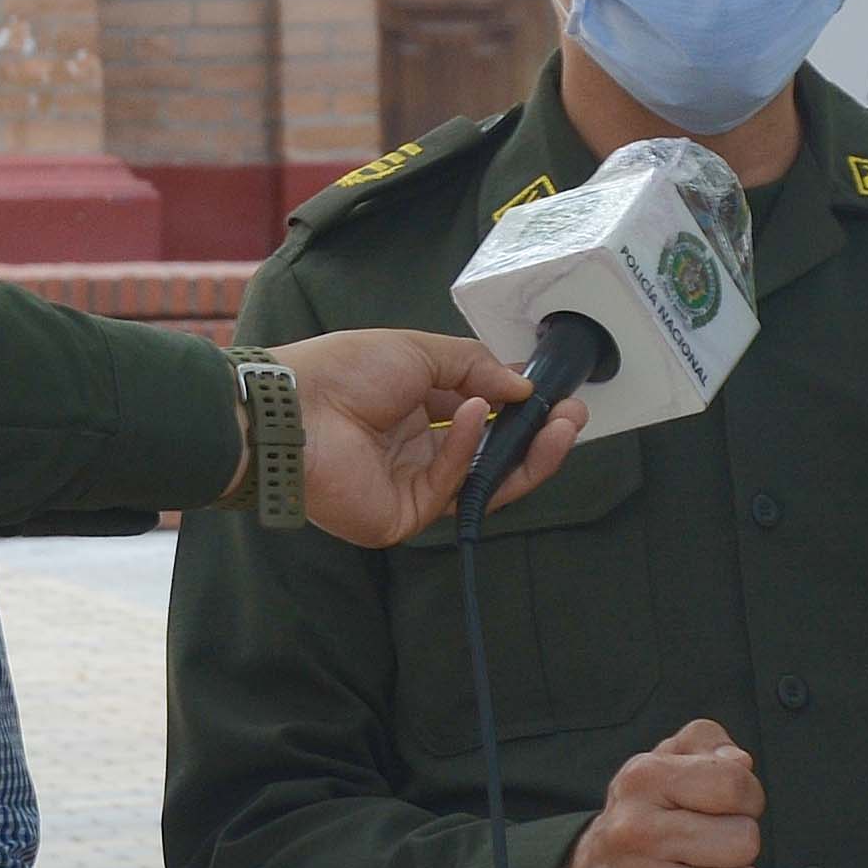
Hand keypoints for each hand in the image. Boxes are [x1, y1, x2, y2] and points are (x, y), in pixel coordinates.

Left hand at [266, 329, 583, 545]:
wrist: (293, 408)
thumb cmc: (341, 371)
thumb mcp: (418, 351)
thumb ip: (474, 368)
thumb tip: (522, 387)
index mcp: (415, 411)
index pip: (482, 416)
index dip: (520, 408)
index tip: (556, 394)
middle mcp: (417, 451)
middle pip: (492, 455)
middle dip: (537, 438)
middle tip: (573, 418)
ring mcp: (413, 487)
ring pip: (483, 481)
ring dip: (525, 454)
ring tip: (560, 426)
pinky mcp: (404, 516)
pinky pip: (451, 486)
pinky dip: (467, 451)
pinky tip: (474, 417)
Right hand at [546, 718, 761, 867]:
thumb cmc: (638, 819)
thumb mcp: (659, 765)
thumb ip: (704, 742)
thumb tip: (742, 762)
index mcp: (643, 781)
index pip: (733, 784)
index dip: (748, 796)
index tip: (731, 805)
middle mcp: (638, 832)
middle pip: (745, 840)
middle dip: (740, 843)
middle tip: (712, 845)